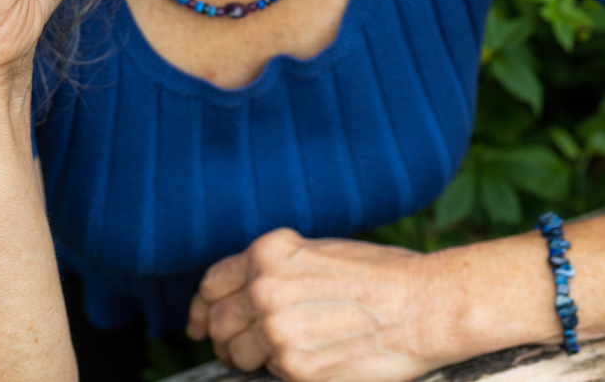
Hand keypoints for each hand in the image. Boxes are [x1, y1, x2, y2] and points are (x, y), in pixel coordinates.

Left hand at [187, 228, 442, 381]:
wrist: (422, 305)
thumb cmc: (378, 275)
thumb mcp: (316, 251)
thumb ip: (274, 268)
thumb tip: (242, 292)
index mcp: (267, 254)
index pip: (211, 284)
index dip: (202, 305)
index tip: (199, 320)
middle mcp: (265, 289)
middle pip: (216, 323)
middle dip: (224, 335)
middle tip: (242, 343)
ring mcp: (278, 332)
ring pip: (236, 354)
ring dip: (250, 357)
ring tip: (283, 350)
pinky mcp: (297, 370)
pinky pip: (270, 375)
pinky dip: (282, 371)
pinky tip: (311, 357)